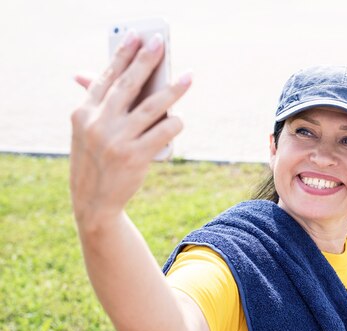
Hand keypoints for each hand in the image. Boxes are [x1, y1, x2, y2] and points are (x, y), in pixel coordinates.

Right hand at [70, 31, 191, 229]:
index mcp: (83, 113)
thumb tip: (88, 73)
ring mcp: (116, 140)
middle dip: (146, 61)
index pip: (106, 77)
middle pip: (128, 85)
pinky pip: (163, 132)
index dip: (122, 55)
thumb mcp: (86, 132)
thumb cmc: (94, 160)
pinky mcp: (134, 156)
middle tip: (161, 44)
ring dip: (173, 91)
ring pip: (152, 107)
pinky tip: (180, 119)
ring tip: (188, 77)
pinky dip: (175, 124)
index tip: (136, 37)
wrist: (93, 202)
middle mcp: (97, 123)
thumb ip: (94, 104)